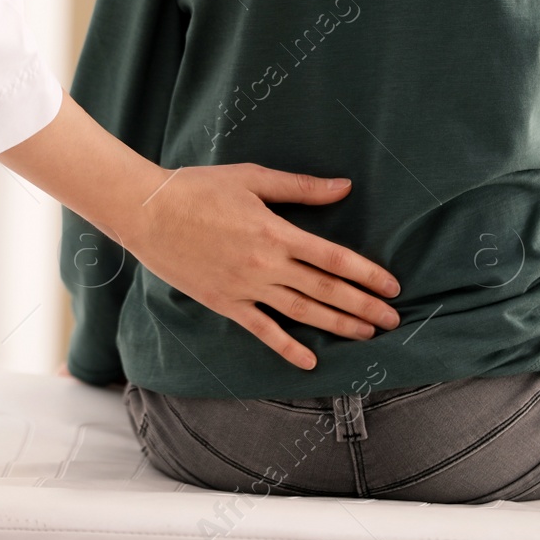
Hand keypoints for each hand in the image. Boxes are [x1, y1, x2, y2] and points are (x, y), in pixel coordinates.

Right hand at [0, 94, 401, 371]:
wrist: (147, 212)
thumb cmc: (199, 188)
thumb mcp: (253, 178)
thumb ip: (301, 188)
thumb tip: (344, 187)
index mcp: (276, 231)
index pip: (333, 258)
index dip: (366, 273)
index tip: (391, 286)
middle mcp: (265, 265)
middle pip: (325, 290)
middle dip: (363, 306)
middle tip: (392, 320)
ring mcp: (244, 288)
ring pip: (301, 312)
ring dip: (337, 326)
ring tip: (366, 336)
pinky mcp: (224, 303)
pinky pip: (262, 330)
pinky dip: (287, 347)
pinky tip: (309, 361)